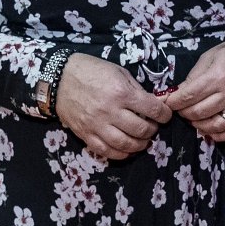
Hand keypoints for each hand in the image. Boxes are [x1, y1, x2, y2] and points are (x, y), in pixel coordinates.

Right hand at [54, 53, 172, 160]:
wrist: (59, 79)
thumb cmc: (91, 71)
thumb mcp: (119, 73)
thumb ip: (136, 89)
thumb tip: (151, 103)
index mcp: (121, 93)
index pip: (152, 109)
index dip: (164, 114)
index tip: (166, 115)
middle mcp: (110, 111)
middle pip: (141, 129)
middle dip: (153, 130)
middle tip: (153, 127)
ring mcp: (97, 125)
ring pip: (125, 144)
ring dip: (140, 145)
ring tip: (143, 140)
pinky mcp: (85, 134)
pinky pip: (106, 151)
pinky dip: (120, 154)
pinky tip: (127, 149)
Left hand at [167, 29, 224, 144]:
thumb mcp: (210, 56)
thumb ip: (193, 76)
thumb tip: (178, 93)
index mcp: (217, 76)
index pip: (188, 96)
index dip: (173, 102)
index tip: (168, 102)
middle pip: (198, 112)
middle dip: (183, 113)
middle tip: (181, 108)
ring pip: (214, 125)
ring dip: (198, 125)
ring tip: (194, 119)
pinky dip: (219, 135)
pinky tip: (210, 131)